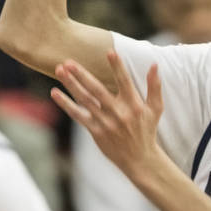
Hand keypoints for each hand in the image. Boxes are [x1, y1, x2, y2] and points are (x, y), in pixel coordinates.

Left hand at [50, 52, 164, 178]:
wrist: (138, 159)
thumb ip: (154, 86)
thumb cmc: (147, 129)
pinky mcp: (95, 131)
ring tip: (59, 70)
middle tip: (68, 62)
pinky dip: (66, 104)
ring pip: (85, 100)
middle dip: (82, 75)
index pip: (125, 82)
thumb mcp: (156, 108)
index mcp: (134, 104)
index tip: (109, 52)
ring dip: (71, 85)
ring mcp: (105, 122)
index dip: (117, 67)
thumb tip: (154, 64)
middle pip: (97, 90)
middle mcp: (118, 112)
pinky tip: (55, 92)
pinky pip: (78, 115)